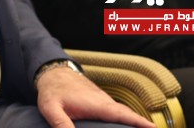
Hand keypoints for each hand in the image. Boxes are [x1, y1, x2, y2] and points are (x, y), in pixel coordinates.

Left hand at [36, 66, 154, 127]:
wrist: (53, 71)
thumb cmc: (53, 89)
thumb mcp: (51, 109)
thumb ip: (61, 124)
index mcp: (97, 104)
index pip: (122, 115)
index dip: (139, 122)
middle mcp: (104, 102)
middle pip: (128, 115)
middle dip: (141, 125)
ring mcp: (103, 101)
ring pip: (123, 114)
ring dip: (135, 122)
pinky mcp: (100, 102)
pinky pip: (116, 112)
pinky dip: (126, 119)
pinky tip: (126, 127)